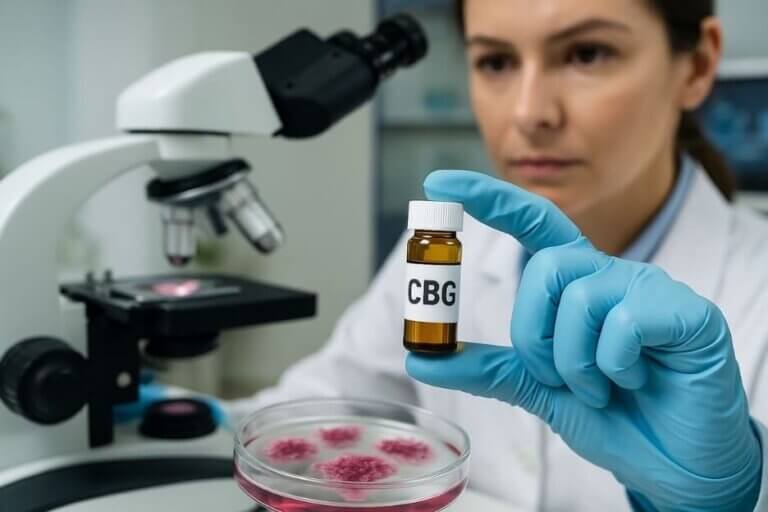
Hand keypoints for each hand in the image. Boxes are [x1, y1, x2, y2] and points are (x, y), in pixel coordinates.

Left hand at [406, 170, 761, 510]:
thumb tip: (420, 356)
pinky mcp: (686, 313)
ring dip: (574, 363)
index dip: (488, 198)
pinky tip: (634, 383)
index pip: (532, 222)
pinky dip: (613, 367)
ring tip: (601, 389)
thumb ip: (488, 367)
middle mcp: (611, 275)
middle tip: (559, 378)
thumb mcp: (540, 389)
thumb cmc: (615, 416)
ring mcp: (650, 289)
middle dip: (536, 336)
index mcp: (576, 285)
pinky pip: (624, 322)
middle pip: (545, 268)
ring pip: (580, 297)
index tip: (438, 180)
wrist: (676, 462)